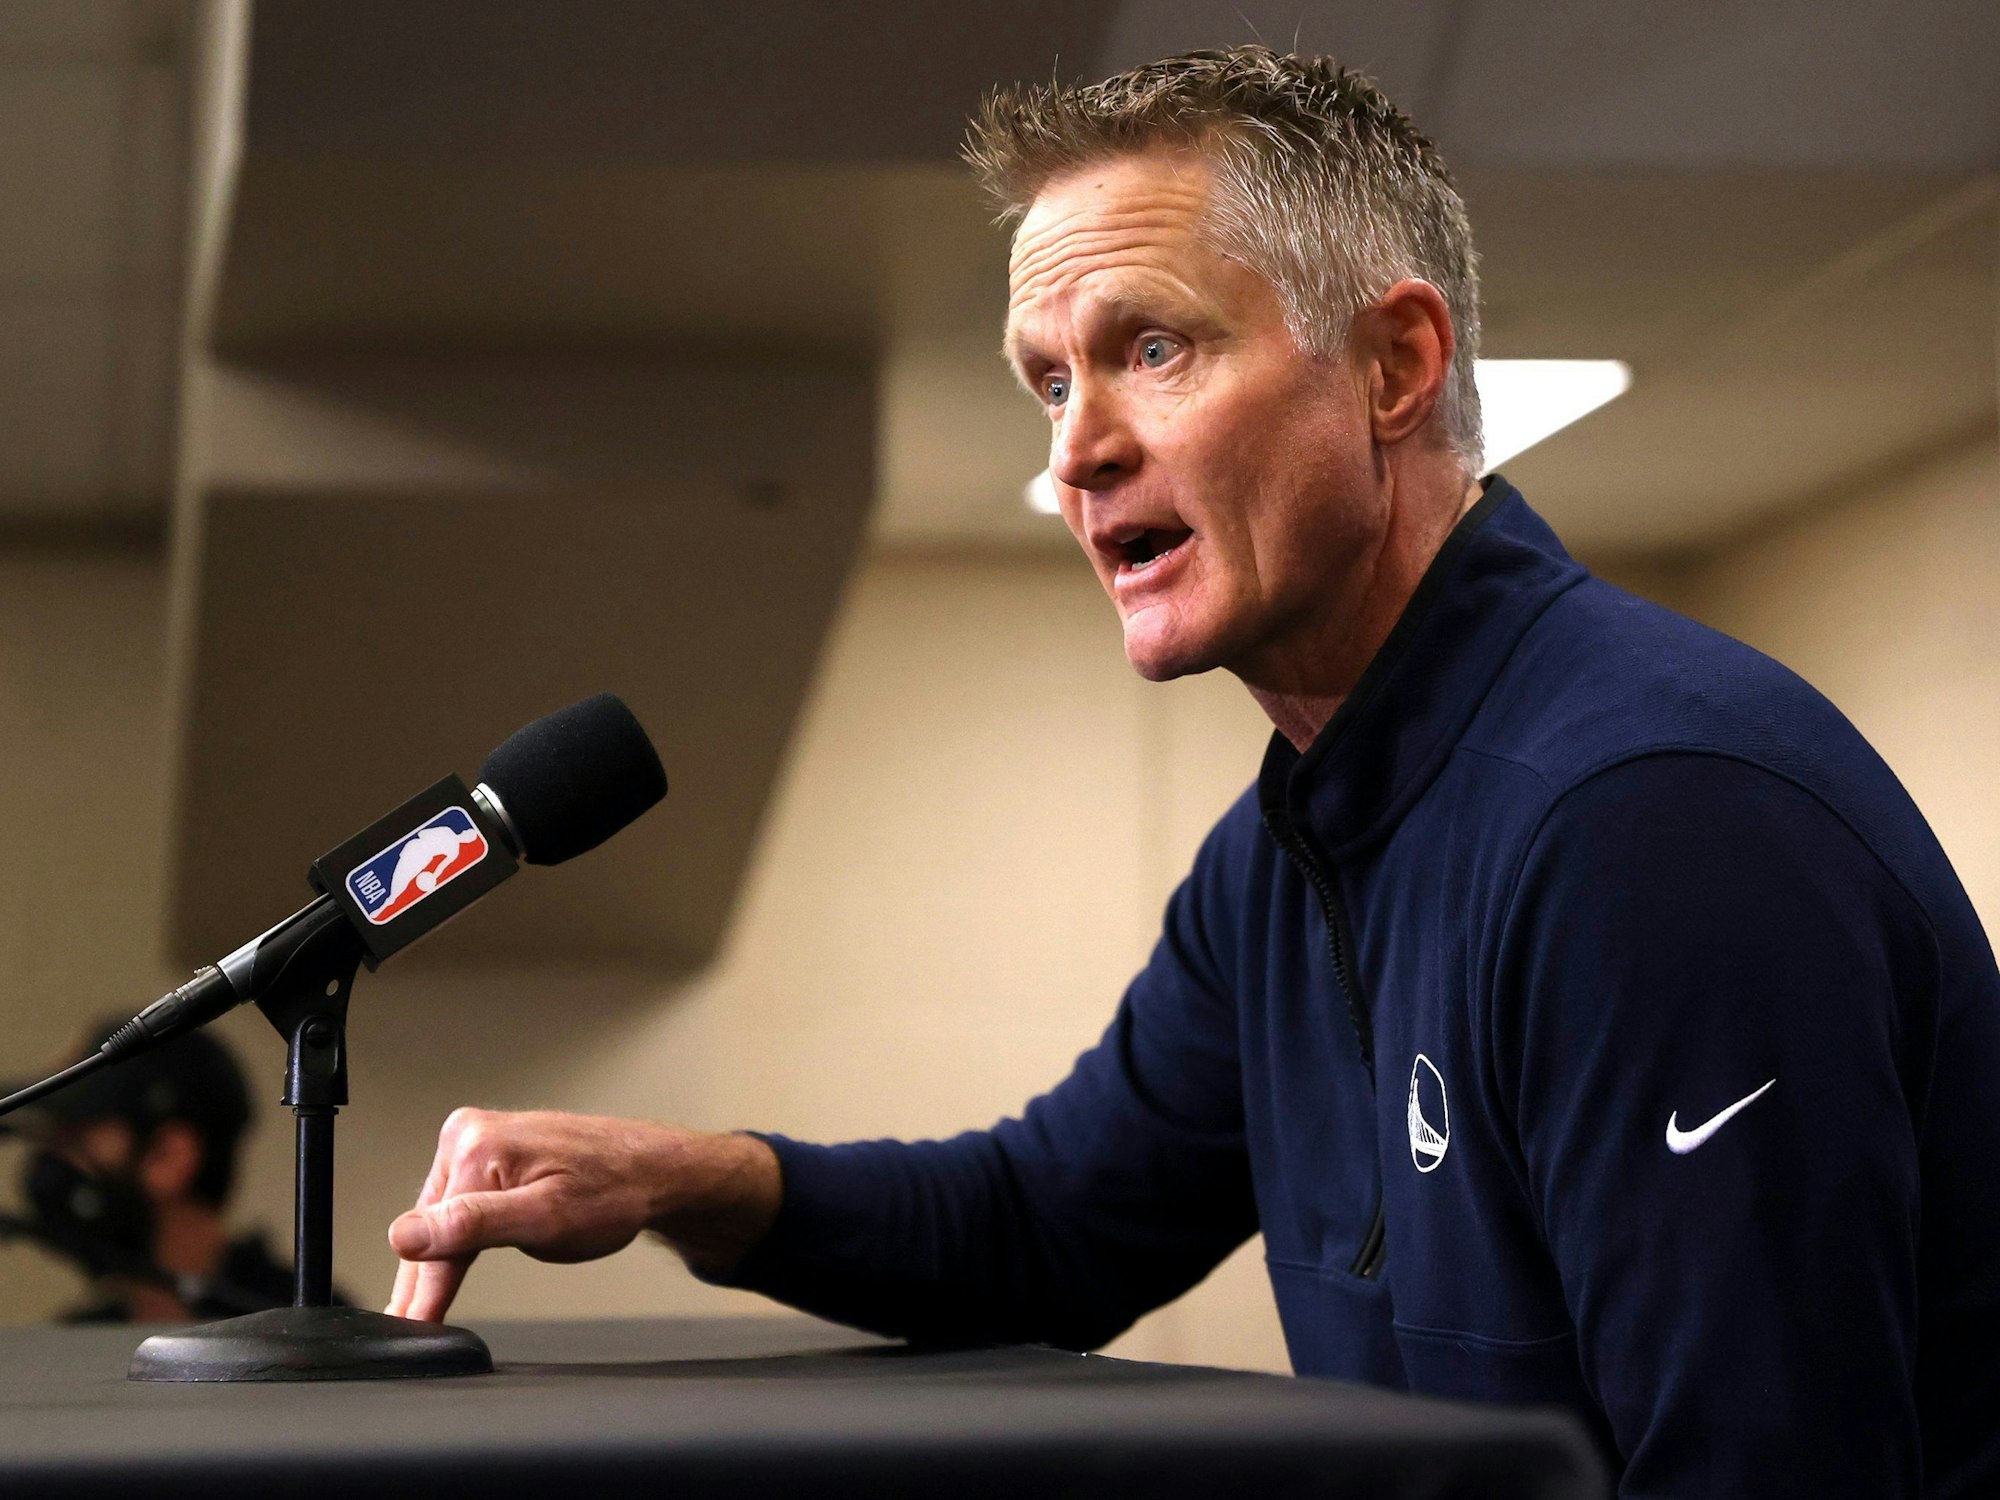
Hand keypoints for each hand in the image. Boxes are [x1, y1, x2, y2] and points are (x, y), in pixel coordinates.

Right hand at [385, 1107, 780, 1322]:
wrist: (655, 1171)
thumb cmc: (615, 1194)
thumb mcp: (545, 1220)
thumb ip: (473, 1226)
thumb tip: (405, 1236)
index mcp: (475, 1147)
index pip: (434, 1237)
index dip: (424, 1293)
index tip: (410, 1331)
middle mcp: (470, 1134)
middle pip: (432, 1225)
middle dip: (424, 1278)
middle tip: (414, 1328)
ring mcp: (481, 1139)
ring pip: (443, 1216)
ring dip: (439, 1258)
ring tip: (423, 1307)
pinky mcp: (493, 1149)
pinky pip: (460, 1202)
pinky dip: (457, 1237)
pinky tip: (449, 1264)